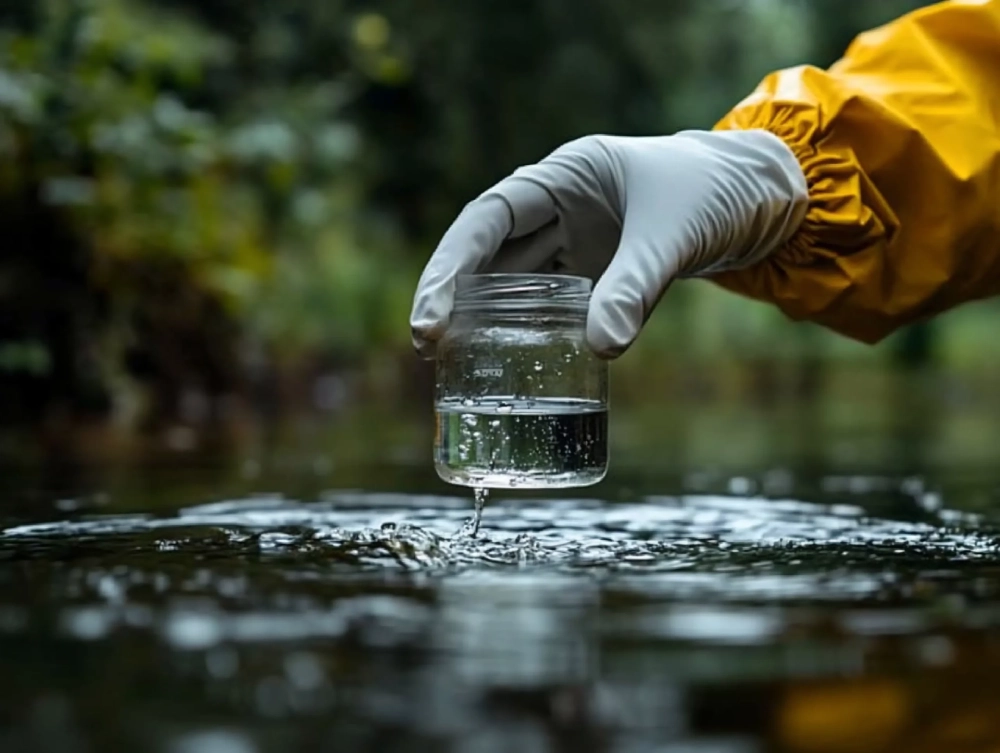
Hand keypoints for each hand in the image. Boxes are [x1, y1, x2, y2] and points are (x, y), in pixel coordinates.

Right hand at [409, 129, 807, 357]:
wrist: (765, 198)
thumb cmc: (718, 192)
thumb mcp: (674, 234)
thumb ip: (636, 287)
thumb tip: (601, 348)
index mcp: (563, 177)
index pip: (486, 221)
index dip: (450, 269)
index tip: (430, 320)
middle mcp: (558, 207)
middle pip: (487, 255)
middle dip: (454, 299)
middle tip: (429, 351)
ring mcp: (576, 241)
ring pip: (513, 281)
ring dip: (485, 319)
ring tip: (454, 365)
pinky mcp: (597, 272)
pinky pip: (552, 303)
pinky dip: (531, 330)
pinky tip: (513, 362)